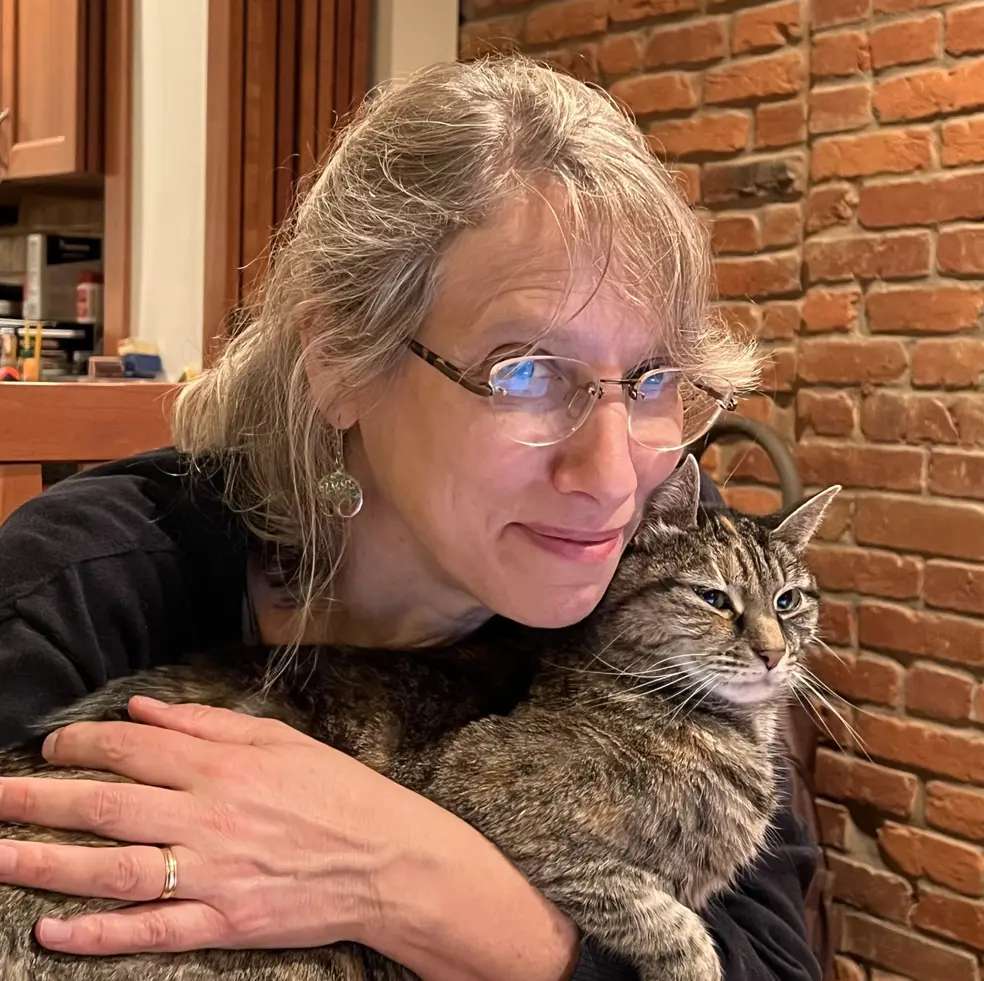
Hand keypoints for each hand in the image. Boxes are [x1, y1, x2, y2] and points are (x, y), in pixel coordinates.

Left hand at [0, 697, 578, 980]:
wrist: (387, 859)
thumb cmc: (337, 791)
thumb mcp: (280, 740)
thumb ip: (206, 723)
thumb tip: (141, 711)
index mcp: (224, 766)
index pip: (132, 750)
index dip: (81, 747)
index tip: (50, 748)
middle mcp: (209, 817)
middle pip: (107, 806)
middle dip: (38, 799)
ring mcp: (214, 874)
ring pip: (112, 869)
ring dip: (46, 863)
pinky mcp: (223, 923)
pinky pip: (149, 930)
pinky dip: (97, 934)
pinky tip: (52, 930)